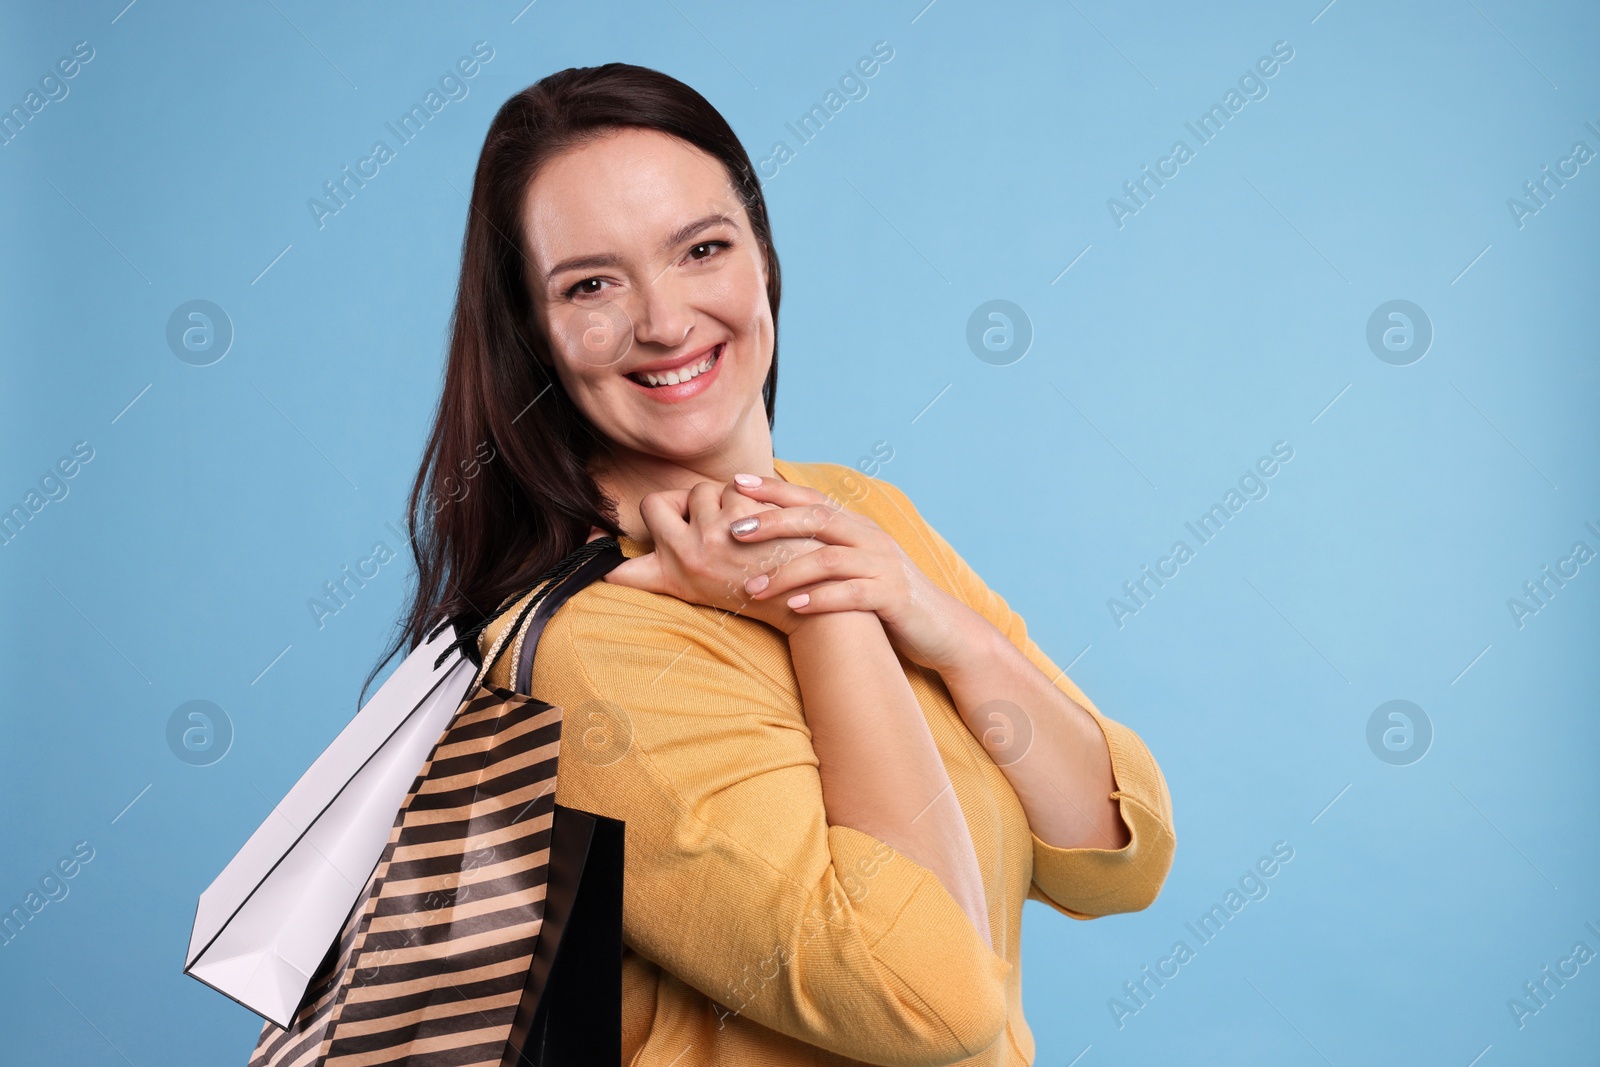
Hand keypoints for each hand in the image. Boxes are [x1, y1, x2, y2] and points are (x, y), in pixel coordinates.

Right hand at [603, 479, 825, 634]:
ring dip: (726, 500)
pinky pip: (733, 487)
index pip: (619, 568)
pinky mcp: (735, 522)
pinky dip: (754, 497)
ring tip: (751, 534)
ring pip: (702, 490)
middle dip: (685, 503)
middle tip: (715, 527)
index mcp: (671, 577)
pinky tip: (770, 527)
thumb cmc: (759, 587)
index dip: (594, 553)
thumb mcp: (702, 589)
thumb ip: (663, 571)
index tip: (581, 544)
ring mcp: (706, 540)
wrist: (808, 599)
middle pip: (657, 503)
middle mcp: (681, 560)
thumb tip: (610, 573)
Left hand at [724, 474, 978, 670]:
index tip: (736, 482)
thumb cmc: (886, 599)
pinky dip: (821, 599)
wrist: (942, 629)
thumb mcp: (855, 566)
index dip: (775, 489)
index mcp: (858, 527)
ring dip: (787, 572)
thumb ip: (823, 550)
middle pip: (817, 519)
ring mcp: (884, 566)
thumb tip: (772, 541)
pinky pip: (852, 594)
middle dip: (773, 522)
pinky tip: (795, 608)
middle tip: (734, 531)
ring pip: (829, 559)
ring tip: (753, 588)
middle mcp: (871, 538)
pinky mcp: (893, 597)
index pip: (811, 498)